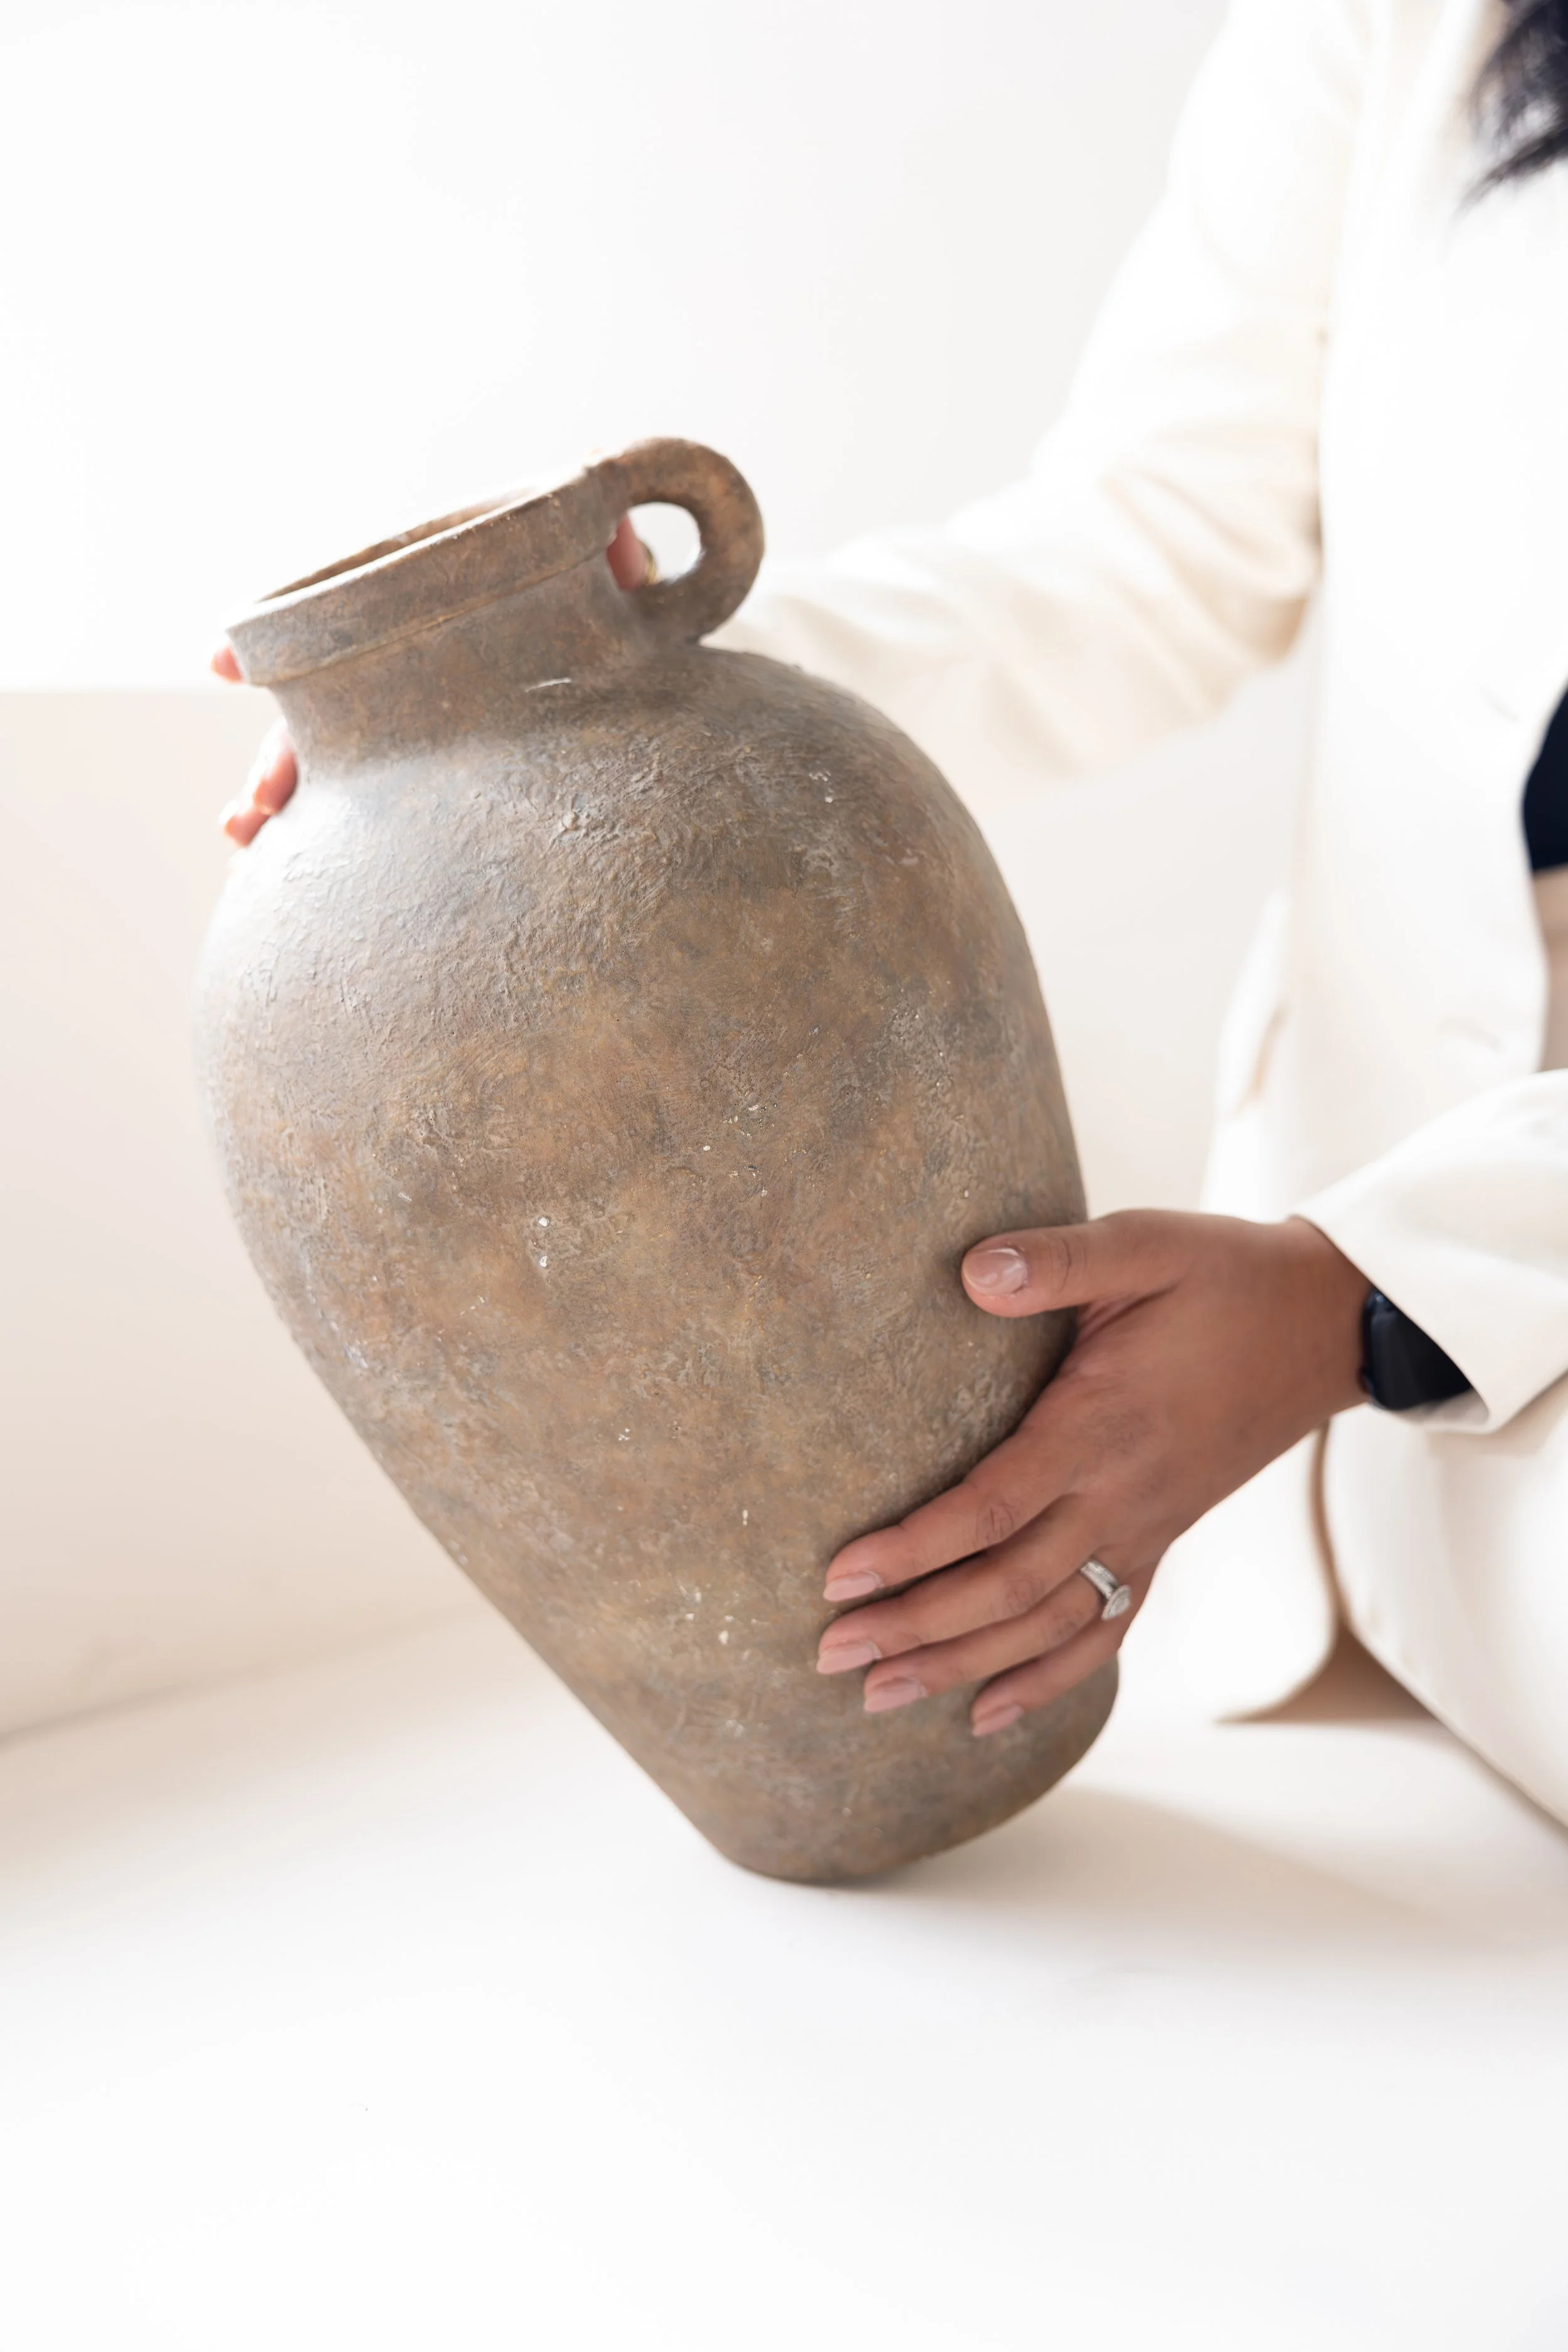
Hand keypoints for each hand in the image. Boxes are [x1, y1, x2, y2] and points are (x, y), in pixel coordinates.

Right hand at [214, 515, 654, 843]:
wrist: (632, 666)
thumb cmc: (607, 609)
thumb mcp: (608, 577)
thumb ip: (612, 559)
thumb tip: (624, 540)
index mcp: (422, 622)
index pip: (340, 631)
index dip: (282, 647)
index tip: (223, 664)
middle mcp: (403, 683)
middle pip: (324, 723)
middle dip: (278, 767)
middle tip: (250, 814)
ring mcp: (413, 740)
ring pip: (338, 780)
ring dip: (287, 813)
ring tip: (250, 847)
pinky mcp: (443, 794)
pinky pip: (383, 828)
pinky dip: (334, 859)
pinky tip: (288, 893)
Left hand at [816, 1210, 1368, 1736]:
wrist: (1327, 1323)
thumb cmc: (1225, 1277)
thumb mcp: (1145, 1244)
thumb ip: (1057, 1260)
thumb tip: (971, 1270)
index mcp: (1102, 1427)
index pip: (991, 1510)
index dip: (913, 1552)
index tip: (838, 1579)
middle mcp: (1122, 1497)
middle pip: (1006, 1589)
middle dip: (914, 1628)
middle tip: (828, 1654)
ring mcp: (1147, 1531)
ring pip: (1045, 1626)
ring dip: (961, 1665)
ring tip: (877, 1696)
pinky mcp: (1162, 1542)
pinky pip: (1103, 1631)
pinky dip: (1046, 1680)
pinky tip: (987, 1714)